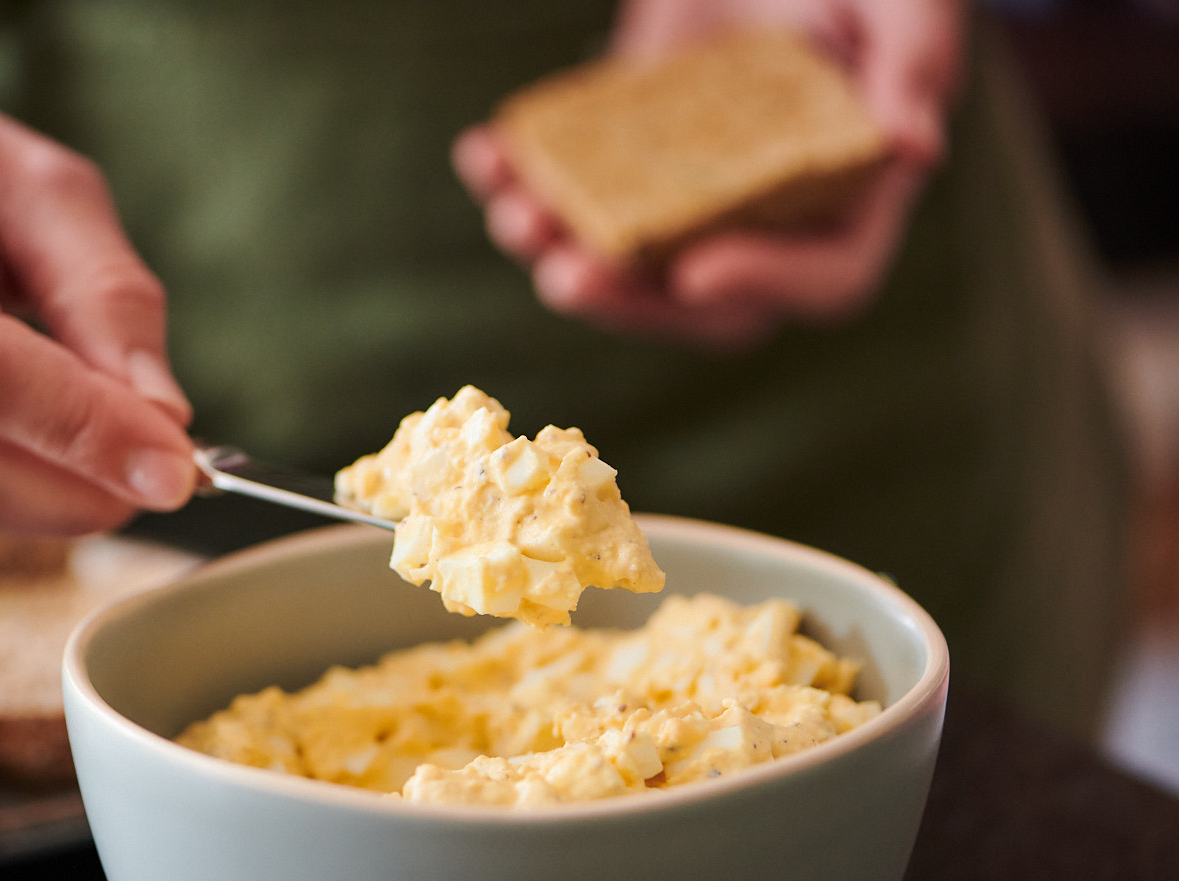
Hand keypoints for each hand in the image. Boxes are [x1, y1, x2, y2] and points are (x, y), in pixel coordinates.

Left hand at [454, 0, 964, 349]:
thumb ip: (914, 63)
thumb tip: (913, 148)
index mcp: (849, 196)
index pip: (825, 276)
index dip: (765, 284)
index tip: (695, 272)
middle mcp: (767, 217)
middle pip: (702, 299)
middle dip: (629, 299)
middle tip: (565, 277)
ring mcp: (688, 194)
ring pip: (623, 258)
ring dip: (560, 249)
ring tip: (514, 217)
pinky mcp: (627, 158)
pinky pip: (572, 192)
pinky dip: (521, 179)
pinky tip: (484, 155)